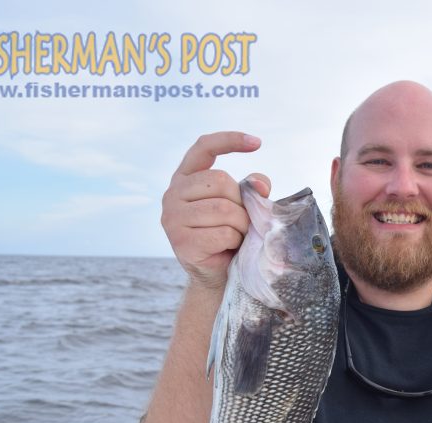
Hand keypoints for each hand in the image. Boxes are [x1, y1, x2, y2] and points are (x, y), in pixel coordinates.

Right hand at [160, 131, 271, 289]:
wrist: (217, 274)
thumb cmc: (230, 233)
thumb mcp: (243, 205)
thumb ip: (252, 188)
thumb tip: (259, 185)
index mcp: (185, 178)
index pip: (204, 147)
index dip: (229, 140)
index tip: (257, 142)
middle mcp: (172, 194)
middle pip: (220, 181)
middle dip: (241, 202)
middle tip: (241, 221)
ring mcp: (172, 218)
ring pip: (224, 209)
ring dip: (241, 225)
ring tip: (236, 235)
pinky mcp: (180, 242)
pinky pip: (223, 233)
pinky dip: (235, 241)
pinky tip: (228, 247)